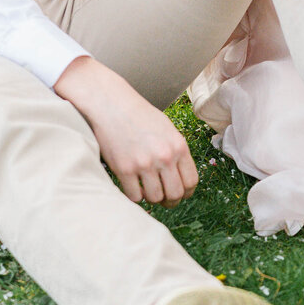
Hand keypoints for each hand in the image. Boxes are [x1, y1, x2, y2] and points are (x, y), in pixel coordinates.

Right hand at [53, 56, 198, 205]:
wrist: (112, 104)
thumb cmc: (139, 115)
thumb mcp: (167, 129)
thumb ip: (176, 152)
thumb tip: (181, 178)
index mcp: (178, 145)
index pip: (191, 182)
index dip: (186, 192)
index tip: (180, 193)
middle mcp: (164, 156)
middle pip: (175, 195)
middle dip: (170, 200)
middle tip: (163, 197)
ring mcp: (144, 164)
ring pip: (155, 198)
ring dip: (152, 198)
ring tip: (147, 189)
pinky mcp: (124, 169)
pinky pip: (135, 196)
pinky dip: (135, 195)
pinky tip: (133, 186)